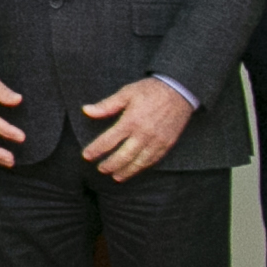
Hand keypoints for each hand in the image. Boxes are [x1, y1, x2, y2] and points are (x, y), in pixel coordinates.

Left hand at [79, 78, 193, 180]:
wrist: (179, 91)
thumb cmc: (151, 90)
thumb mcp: (126, 93)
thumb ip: (106, 105)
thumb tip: (86, 110)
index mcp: (130, 121)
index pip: (108, 140)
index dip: (96, 150)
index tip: (87, 156)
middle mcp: (143, 134)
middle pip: (123, 156)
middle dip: (110, 165)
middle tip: (101, 169)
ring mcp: (156, 141)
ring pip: (139, 162)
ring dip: (126, 171)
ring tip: (116, 176)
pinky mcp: (167, 144)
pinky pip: (153, 160)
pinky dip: (142, 167)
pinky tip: (135, 169)